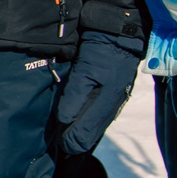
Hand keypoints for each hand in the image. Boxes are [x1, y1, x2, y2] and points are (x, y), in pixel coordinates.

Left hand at [50, 31, 142, 155]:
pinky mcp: (114, 93)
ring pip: (96, 126)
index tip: (56, 143)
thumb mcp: (85, 72)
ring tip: (64, 136)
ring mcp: (114, 100)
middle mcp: (111, 106)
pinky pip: (100, 115)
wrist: (119, 33)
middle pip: (91, 134)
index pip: (84, 134)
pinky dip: (88, 121)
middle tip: (59, 144)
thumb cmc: (101, 51)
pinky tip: (78, 122)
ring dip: (81, 132)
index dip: (69, 141)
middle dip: (74, 140)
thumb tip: (64, 120)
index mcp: (105, 104)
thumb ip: (74, 97)